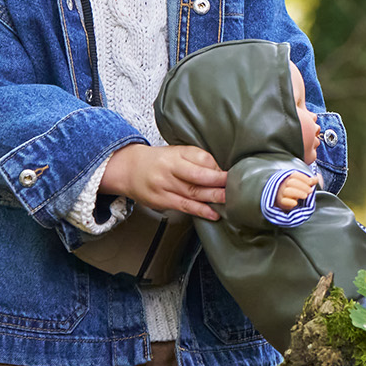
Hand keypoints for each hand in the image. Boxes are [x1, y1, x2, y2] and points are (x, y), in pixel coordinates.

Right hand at [99, 142, 225, 220]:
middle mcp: (169, 172)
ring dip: (213, 199)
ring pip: (192, 195)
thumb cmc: (158, 161)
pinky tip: (213, 214)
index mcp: (175, 156)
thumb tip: (219, 171)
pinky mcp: (162, 202)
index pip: (200, 162)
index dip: (216, 170)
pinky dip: (200, 211)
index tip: (232, 175)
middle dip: (218, 185)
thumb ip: (198, 159)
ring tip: (229, 202)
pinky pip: (184, 207)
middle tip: (235, 190)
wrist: (129, 170)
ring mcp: (164, 188)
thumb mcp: (177, 152)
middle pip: (197, 179)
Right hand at [273, 170, 319, 211]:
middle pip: (291, 182)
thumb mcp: (304, 183)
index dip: (304, 178)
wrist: (287, 199)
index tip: (311, 182)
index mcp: (289, 177)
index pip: (294, 175)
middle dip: (302, 186)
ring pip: (287, 191)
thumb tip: (316, 175)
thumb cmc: (297, 189)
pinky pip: (283, 201)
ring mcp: (282, 193)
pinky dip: (290, 202)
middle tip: (310, 191)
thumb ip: (309, 179)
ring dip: (298, 193)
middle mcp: (284, 184)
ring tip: (305, 196)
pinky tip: (296, 203)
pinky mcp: (281, 202)